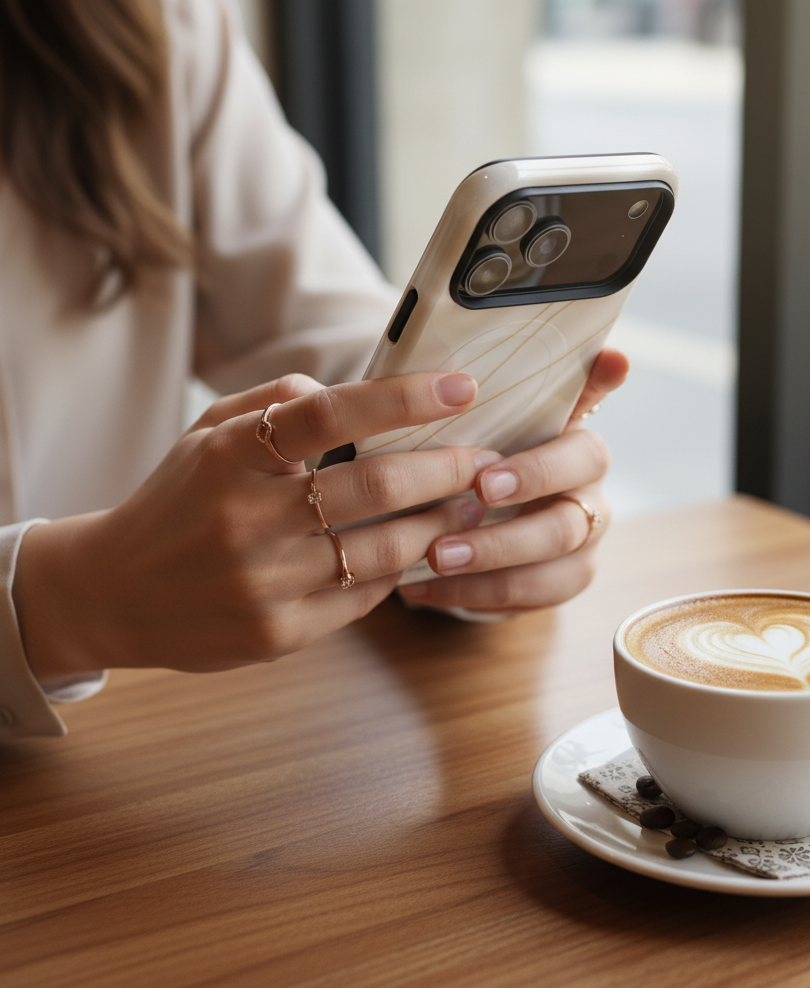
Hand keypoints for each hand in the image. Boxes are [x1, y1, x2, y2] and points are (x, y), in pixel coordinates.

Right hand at [14, 371, 499, 680]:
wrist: (114, 592)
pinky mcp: (277, 633)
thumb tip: (351, 394)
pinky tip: (422, 549)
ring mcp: (263, 583)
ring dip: (441, 523)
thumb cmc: (178, 500)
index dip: (404, 397)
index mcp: (228, 457)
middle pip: (375, 486)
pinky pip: (364, 596)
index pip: (329, 414)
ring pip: (384, 549)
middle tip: (485, 459)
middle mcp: (246, 520)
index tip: (462, 386)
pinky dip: (401, 569)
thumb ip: (277, 404)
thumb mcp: (208, 434)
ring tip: (470, 504)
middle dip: (448, 468)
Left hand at [399, 347, 628, 612]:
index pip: (580, 460)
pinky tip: (417, 589)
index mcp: (585, 454)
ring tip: (430, 567)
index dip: (536, 473)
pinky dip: (467, 598)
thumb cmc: (506, 437)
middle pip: (564, 530)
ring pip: (549, 577)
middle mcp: (591, 505)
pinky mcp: (552, 589)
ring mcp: (577, 553)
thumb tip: (616, 356)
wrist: (497, 486)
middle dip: (503, 540)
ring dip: (485, 576)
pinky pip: (520, 604)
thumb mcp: (523, 405)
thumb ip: (566, 383)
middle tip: (444, 544)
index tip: (484, 483)